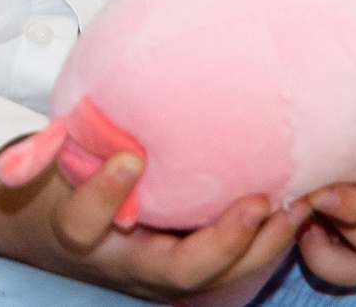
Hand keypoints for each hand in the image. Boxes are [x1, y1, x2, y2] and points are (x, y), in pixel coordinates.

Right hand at [0, 148, 309, 302]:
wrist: (67, 236)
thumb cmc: (68, 179)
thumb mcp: (61, 155)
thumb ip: (77, 131)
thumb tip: (99, 76)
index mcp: (80, 231)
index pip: (83, 224)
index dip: (103, 195)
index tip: (128, 159)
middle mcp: (125, 264)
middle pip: (176, 272)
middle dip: (222, 242)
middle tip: (256, 203)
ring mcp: (160, 277)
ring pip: (215, 279)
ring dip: (260, 247)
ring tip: (294, 206)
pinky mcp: (188, 275)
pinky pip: (233, 270)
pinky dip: (266, 244)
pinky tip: (295, 208)